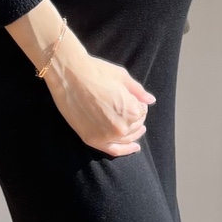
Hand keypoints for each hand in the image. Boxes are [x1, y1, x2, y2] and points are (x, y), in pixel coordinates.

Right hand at [43, 35, 156, 156]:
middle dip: (136, 118)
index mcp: (131, 110)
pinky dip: (125, 150)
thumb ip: (138, 91)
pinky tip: (134, 147)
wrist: (69, 75)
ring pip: (126, 139)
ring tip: (139, 129)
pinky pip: (113, 150)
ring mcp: (106, 136)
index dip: (139, 104)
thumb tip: (151, 101)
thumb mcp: (122, 77)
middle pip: (135, 126)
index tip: (134, 99)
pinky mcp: (92, 140)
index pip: (142, 112)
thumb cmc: (96, 71)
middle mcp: (121, 127)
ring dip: (133, 133)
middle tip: (131, 109)